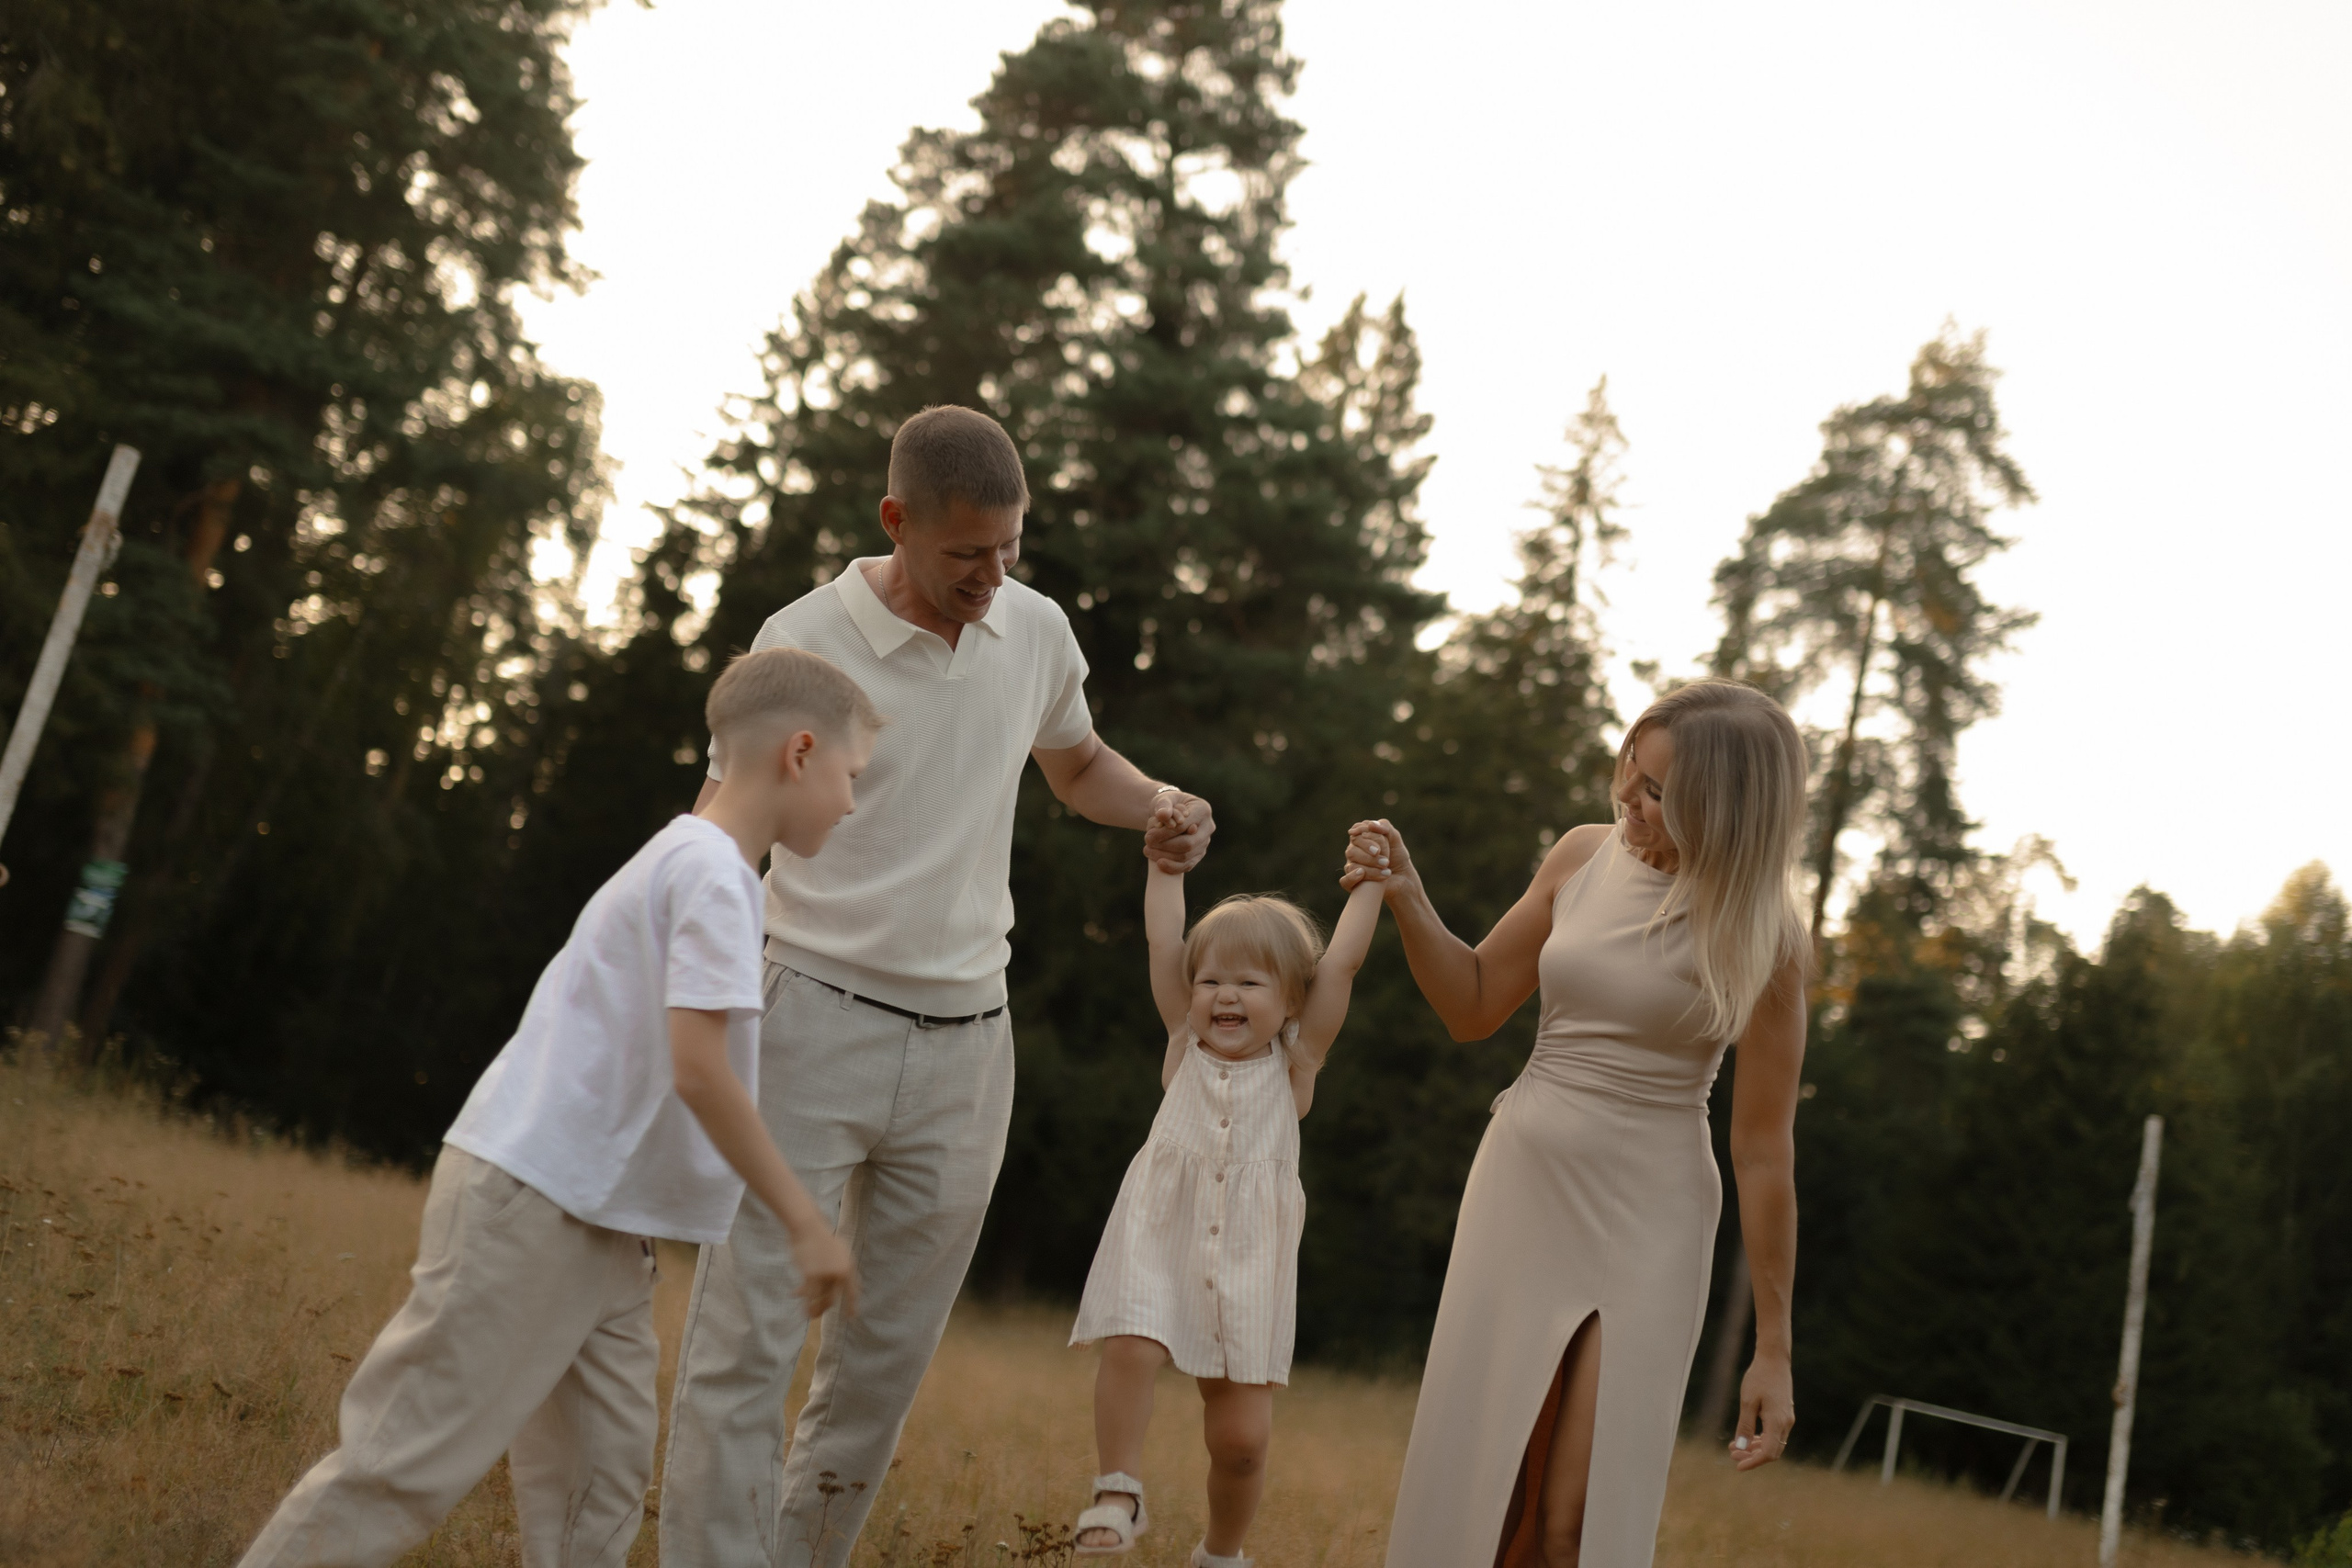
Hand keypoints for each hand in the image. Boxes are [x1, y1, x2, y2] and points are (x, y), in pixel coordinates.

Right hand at [790, 1223, 858, 1319]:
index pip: (853, 1292)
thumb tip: (839, 1286)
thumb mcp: (839, 1251)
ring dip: (813, 1309)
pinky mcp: (811, 1275)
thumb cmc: (822, 1237)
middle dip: (825, 1309)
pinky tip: (794, 1295)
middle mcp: (839, 1273)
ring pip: (819, 1300)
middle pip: (833, 1300)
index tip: (851, 1317)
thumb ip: (841, 1268)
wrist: (809, 1227)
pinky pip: (807, 1293)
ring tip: (807, 1313)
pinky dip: (801, 1296)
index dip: (852, 1306)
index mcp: (849, 1267)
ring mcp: (825, 1275)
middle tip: (818, 1314)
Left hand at [1143, 791, 1213, 872]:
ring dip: (1165, 856)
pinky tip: (1159, 863)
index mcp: (1203, 810)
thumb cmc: (1168, 804)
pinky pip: (1188, 865)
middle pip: (1188, 843)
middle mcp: (1208, 827)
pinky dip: (1173, 867)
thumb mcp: (1164, 799)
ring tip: (1147, 850)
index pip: (1184, 826)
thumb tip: (1163, 816)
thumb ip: (1163, 805)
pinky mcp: (1199, 854)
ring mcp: (1205, 842)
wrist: (1171, 813)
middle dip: (1165, 845)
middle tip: (1147, 842)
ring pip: (1187, 856)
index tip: (1148, 835)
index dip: (1166, 833)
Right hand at [1340, 819, 1418, 900]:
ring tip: (1386, 871)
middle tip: (1386, 862)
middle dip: (1369, 857)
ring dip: (1369, 869)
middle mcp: (1354, 851)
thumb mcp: (1395, 838)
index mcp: (1361, 838)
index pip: (1355, 834)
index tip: (1378, 850)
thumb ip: (1385, 827)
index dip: (1365, 842)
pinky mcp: (1353, 883)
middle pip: (1352, 851)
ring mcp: (1352, 867)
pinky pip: (1345, 881)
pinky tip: (1363, 875)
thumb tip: (1370, 825)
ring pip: (1351, 866)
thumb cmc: (1397, 856)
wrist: (1403, 878)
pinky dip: (1352, 878)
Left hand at [1728, 1352, 1792, 1470]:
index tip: (1737, 1466)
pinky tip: (1748, 1438)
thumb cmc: (1759, 1378)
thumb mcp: (1748, 1401)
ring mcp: (1787, 1419)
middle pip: (1771, 1452)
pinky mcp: (1785, 1414)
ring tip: (1735, 1447)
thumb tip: (1740, 1448)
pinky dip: (1761, 1439)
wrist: (1774, 1360)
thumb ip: (1744, 1426)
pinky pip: (1774, 1434)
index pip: (1768, 1453)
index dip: (1753, 1462)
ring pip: (1773, 1444)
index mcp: (1777, 1422)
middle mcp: (1786, 1424)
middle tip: (1732, 1454)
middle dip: (1752, 1457)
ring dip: (1755, 1448)